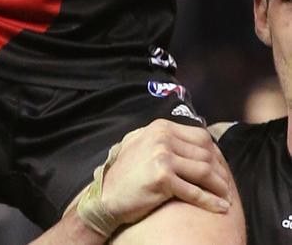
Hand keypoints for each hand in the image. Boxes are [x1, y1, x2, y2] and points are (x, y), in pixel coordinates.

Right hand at [101, 120, 231, 224]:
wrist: (108, 194)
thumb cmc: (126, 171)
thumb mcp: (141, 142)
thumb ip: (162, 136)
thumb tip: (190, 138)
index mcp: (160, 127)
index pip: (200, 136)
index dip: (215, 153)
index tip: (221, 167)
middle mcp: (162, 138)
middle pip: (206, 153)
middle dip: (221, 171)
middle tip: (227, 185)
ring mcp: (162, 157)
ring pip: (205, 171)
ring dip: (220, 187)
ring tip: (226, 196)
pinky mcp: (163, 179)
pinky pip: (195, 192)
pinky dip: (212, 202)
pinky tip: (221, 208)